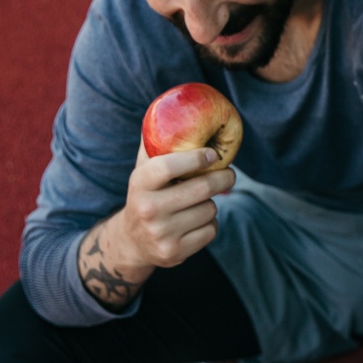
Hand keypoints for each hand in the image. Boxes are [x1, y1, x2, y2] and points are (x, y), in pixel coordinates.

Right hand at [77, 142, 234, 308]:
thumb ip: (157, 145)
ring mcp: (161, 233)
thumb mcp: (144, 171)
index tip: (212, 154)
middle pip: (201, 189)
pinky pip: (211, 231)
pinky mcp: (175, 252)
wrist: (132, 241)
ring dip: (211, 204)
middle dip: (222, 178)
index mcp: (139, 184)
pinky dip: (210, 224)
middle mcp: (148, 209)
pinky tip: (195, 221)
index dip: (195, 158)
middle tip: (229, 173)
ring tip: (198, 202)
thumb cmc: (147, 194)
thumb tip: (173, 110)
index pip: (169, 165)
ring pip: (210, 210)